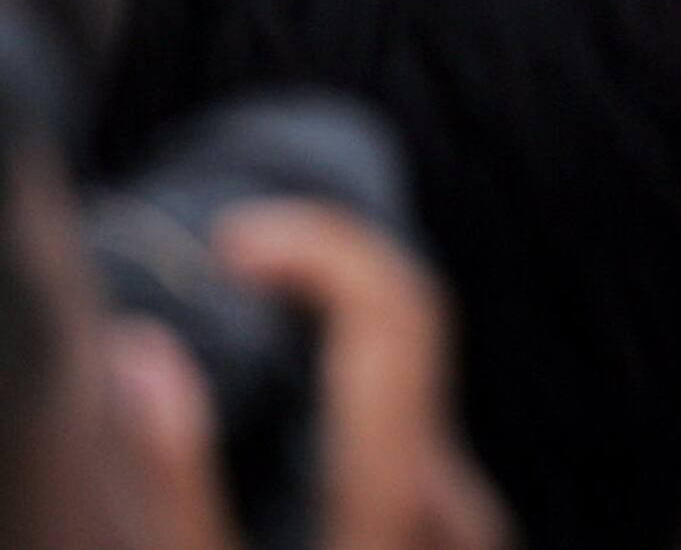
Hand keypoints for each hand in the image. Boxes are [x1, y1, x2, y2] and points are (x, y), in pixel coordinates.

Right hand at [117, 202, 509, 549]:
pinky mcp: (447, 536)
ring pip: (405, 380)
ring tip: (238, 303)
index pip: (394, 314)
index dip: (324, 246)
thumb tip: (140, 352)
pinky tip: (286, 387)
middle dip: (325, 265)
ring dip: (333, 324)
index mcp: (396, 501)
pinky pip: (407, 428)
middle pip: (408, 327)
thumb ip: (175, 483)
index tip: (233, 239)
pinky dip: (347, 382)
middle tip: (226, 255)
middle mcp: (450, 500)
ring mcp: (461, 521)